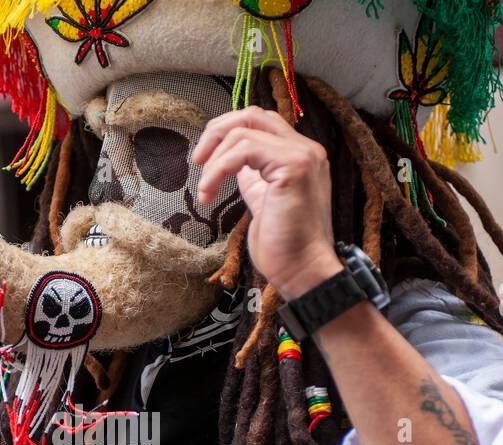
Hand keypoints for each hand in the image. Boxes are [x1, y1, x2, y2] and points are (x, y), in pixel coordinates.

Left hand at [192, 106, 343, 299]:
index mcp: (299, 157)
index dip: (228, 133)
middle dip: (217, 132)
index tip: (205, 160)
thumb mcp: (263, 203)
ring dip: (214, 160)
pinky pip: (244, 149)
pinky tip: (210, 191)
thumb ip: (253, 180)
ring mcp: (303, 155)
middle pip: (253, 115)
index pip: (261, 124)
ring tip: (205, 189)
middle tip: (197, 160)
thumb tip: (233, 166)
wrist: (302, 271)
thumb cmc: (284, 248)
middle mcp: (305, 150)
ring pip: (244, 131)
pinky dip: (219, 168)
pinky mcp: (293, 166)